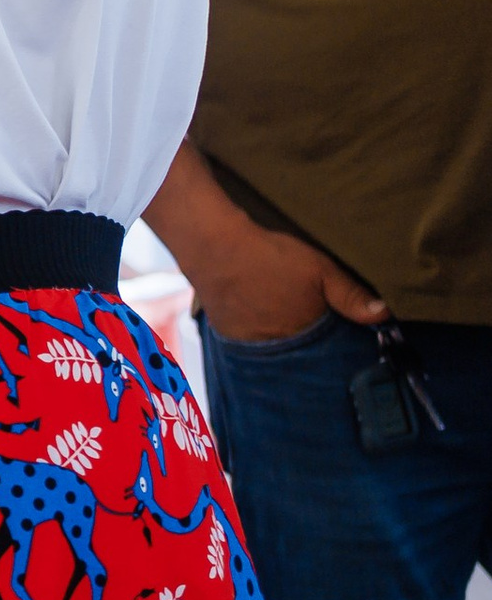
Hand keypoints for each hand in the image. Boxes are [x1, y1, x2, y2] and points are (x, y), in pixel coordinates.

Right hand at [188, 219, 385, 342]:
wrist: (214, 248)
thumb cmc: (269, 257)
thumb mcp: (319, 269)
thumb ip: (351, 294)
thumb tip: (385, 314)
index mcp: (304, 335)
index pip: (329, 350)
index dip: (337, 339)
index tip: (342, 329)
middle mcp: (276, 347)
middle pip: (302, 351)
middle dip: (311, 340)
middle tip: (310, 317)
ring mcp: (249, 343)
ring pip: (276, 346)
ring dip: (285, 336)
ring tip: (285, 313)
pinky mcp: (228, 334)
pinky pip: (252, 340)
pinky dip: (260, 330)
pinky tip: (262, 311)